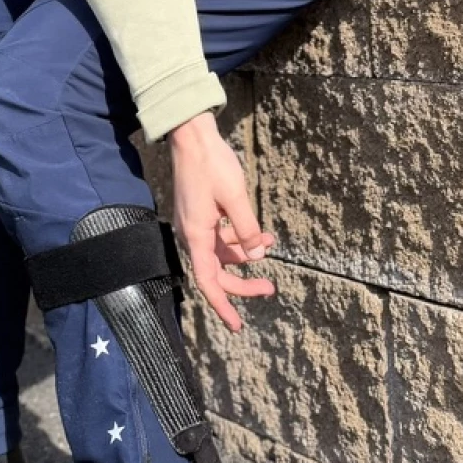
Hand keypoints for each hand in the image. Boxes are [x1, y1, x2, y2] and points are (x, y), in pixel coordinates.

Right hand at [168, 112, 275, 330]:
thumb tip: (255, 257)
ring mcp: (195, 225)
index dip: (223, 306)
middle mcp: (192, 235)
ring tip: (271, 245)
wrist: (191, 136)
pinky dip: (239, 237)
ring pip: (221, 253)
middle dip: (243, 282)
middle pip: (217, 271)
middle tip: (270, 288)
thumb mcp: (236, 198)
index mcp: (197, 235)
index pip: (208, 281)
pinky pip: (220, 236)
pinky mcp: (200, 215)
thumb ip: (247, 230)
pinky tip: (259, 232)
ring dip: (245, 254)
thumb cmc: (211, 164)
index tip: (237, 326)